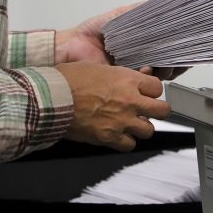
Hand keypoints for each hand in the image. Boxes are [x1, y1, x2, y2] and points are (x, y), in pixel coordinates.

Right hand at [54, 62, 170, 150]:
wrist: (50, 97)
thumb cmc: (67, 79)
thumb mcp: (96, 67)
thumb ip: (117, 75)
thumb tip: (126, 78)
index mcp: (127, 80)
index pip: (157, 87)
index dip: (152, 90)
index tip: (146, 92)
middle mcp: (130, 101)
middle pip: (163, 110)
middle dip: (157, 110)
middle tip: (149, 110)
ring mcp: (121, 121)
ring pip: (148, 130)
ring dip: (141, 127)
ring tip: (130, 124)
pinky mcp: (109, 137)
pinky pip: (129, 145)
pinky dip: (125, 142)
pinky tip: (118, 135)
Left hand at [55, 4, 189, 80]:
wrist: (71, 47)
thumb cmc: (92, 32)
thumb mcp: (119, 16)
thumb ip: (139, 10)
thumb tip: (160, 2)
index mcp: (141, 45)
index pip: (168, 49)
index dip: (180, 49)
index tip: (189, 45)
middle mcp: (141, 60)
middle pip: (169, 65)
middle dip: (176, 62)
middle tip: (176, 57)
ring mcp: (134, 73)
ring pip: (160, 77)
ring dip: (165, 71)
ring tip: (161, 64)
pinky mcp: (126, 83)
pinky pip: (144, 84)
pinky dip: (149, 77)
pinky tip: (146, 69)